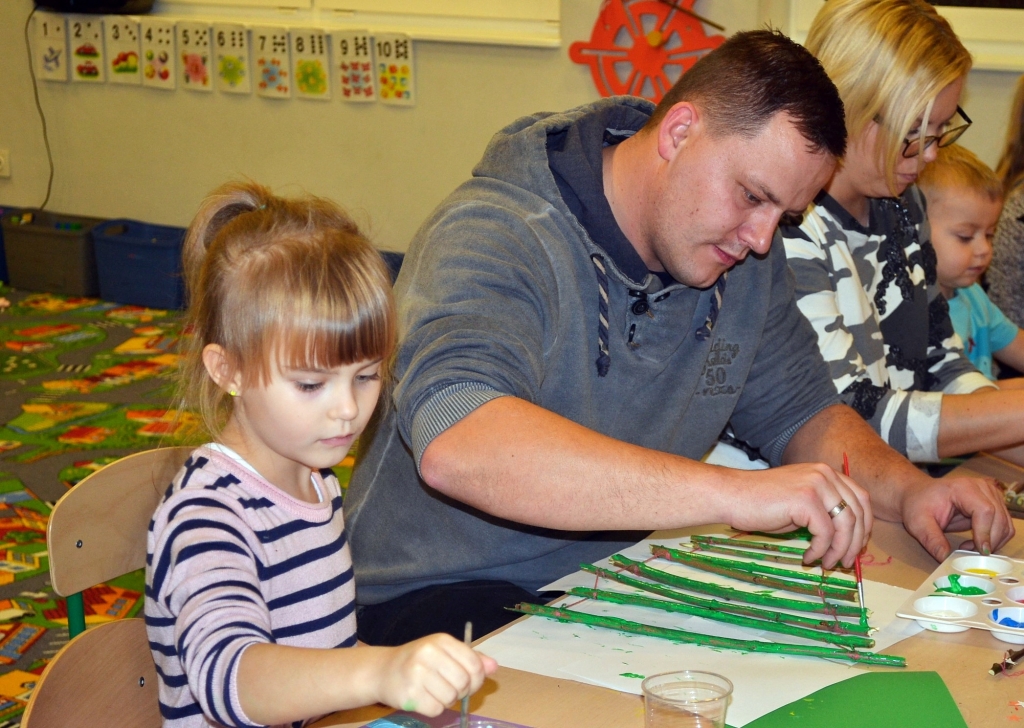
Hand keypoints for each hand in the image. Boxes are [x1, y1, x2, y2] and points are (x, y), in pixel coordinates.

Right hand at [374, 634, 497, 716]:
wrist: (382, 671)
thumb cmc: (418, 661)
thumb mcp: (444, 653)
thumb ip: (471, 659)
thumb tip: (494, 666)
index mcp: (441, 640)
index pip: (475, 664)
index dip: (477, 679)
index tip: (468, 682)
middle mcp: (428, 654)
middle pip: (464, 683)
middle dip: (461, 691)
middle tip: (449, 688)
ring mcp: (417, 674)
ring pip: (451, 698)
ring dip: (447, 701)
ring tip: (434, 691)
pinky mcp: (410, 695)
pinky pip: (436, 710)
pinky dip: (433, 708)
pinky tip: (423, 698)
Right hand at [724, 462, 872, 568]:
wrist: (731, 496)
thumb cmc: (760, 503)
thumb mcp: (799, 503)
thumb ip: (823, 511)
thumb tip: (845, 538)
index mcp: (825, 472)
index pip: (860, 498)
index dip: (864, 526)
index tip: (855, 546)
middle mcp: (824, 474)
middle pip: (858, 512)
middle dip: (855, 542)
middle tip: (845, 562)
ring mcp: (816, 485)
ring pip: (845, 524)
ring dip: (840, 550)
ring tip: (828, 564)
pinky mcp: (806, 500)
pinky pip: (825, 533)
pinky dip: (820, 550)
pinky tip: (808, 556)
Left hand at [901, 476, 1014, 560]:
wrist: (918, 494)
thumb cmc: (918, 504)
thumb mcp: (918, 523)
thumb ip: (932, 540)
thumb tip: (946, 559)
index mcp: (963, 488)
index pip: (985, 510)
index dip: (985, 533)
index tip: (978, 551)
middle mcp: (982, 488)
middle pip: (999, 518)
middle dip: (989, 541)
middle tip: (970, 553)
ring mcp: (991, 495)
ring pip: (1005, 525)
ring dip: (993, 542)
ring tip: (970, 547)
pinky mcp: (994, 504)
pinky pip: (1004, 527)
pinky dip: (995, 539)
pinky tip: (975, 542)